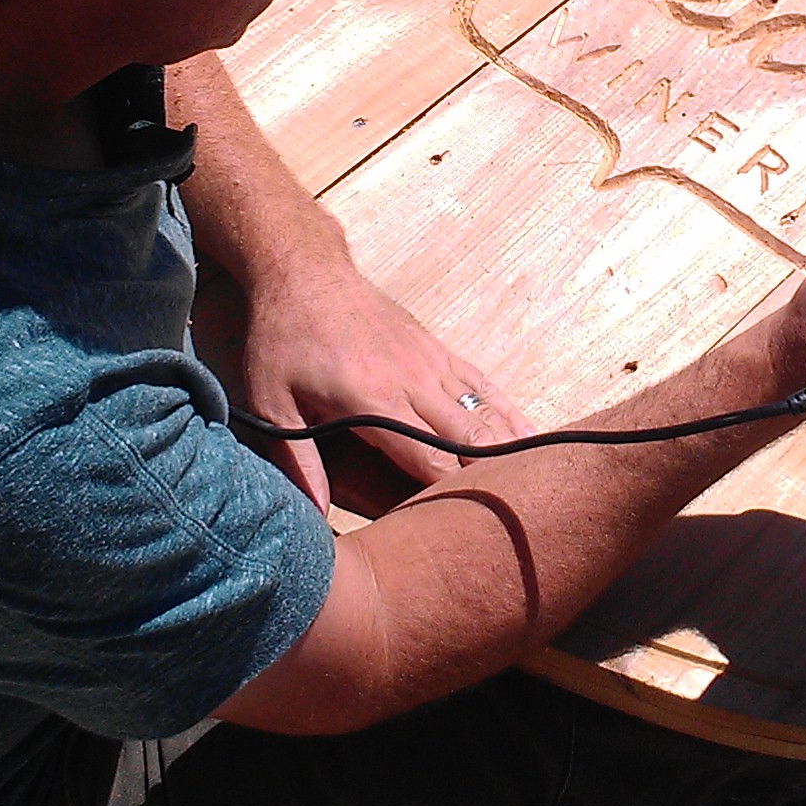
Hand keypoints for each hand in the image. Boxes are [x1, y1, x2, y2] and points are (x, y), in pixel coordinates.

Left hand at [231, 262, 532, 507]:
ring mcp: (431, 363)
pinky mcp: (437, 350)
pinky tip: (530, 438)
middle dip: (490, 484)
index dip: (451, 499)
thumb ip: (296, 462)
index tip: (465, 533)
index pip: (430, 460)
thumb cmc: (282, 340)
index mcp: (373, 400)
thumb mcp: (270, 403)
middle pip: (469, 442)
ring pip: (485, 414)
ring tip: (534, 491)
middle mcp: (413, 382)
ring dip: (509, 452)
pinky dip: (508, 414)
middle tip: (512, 525)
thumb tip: (311, 520)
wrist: (305, 272)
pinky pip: (483, 385)